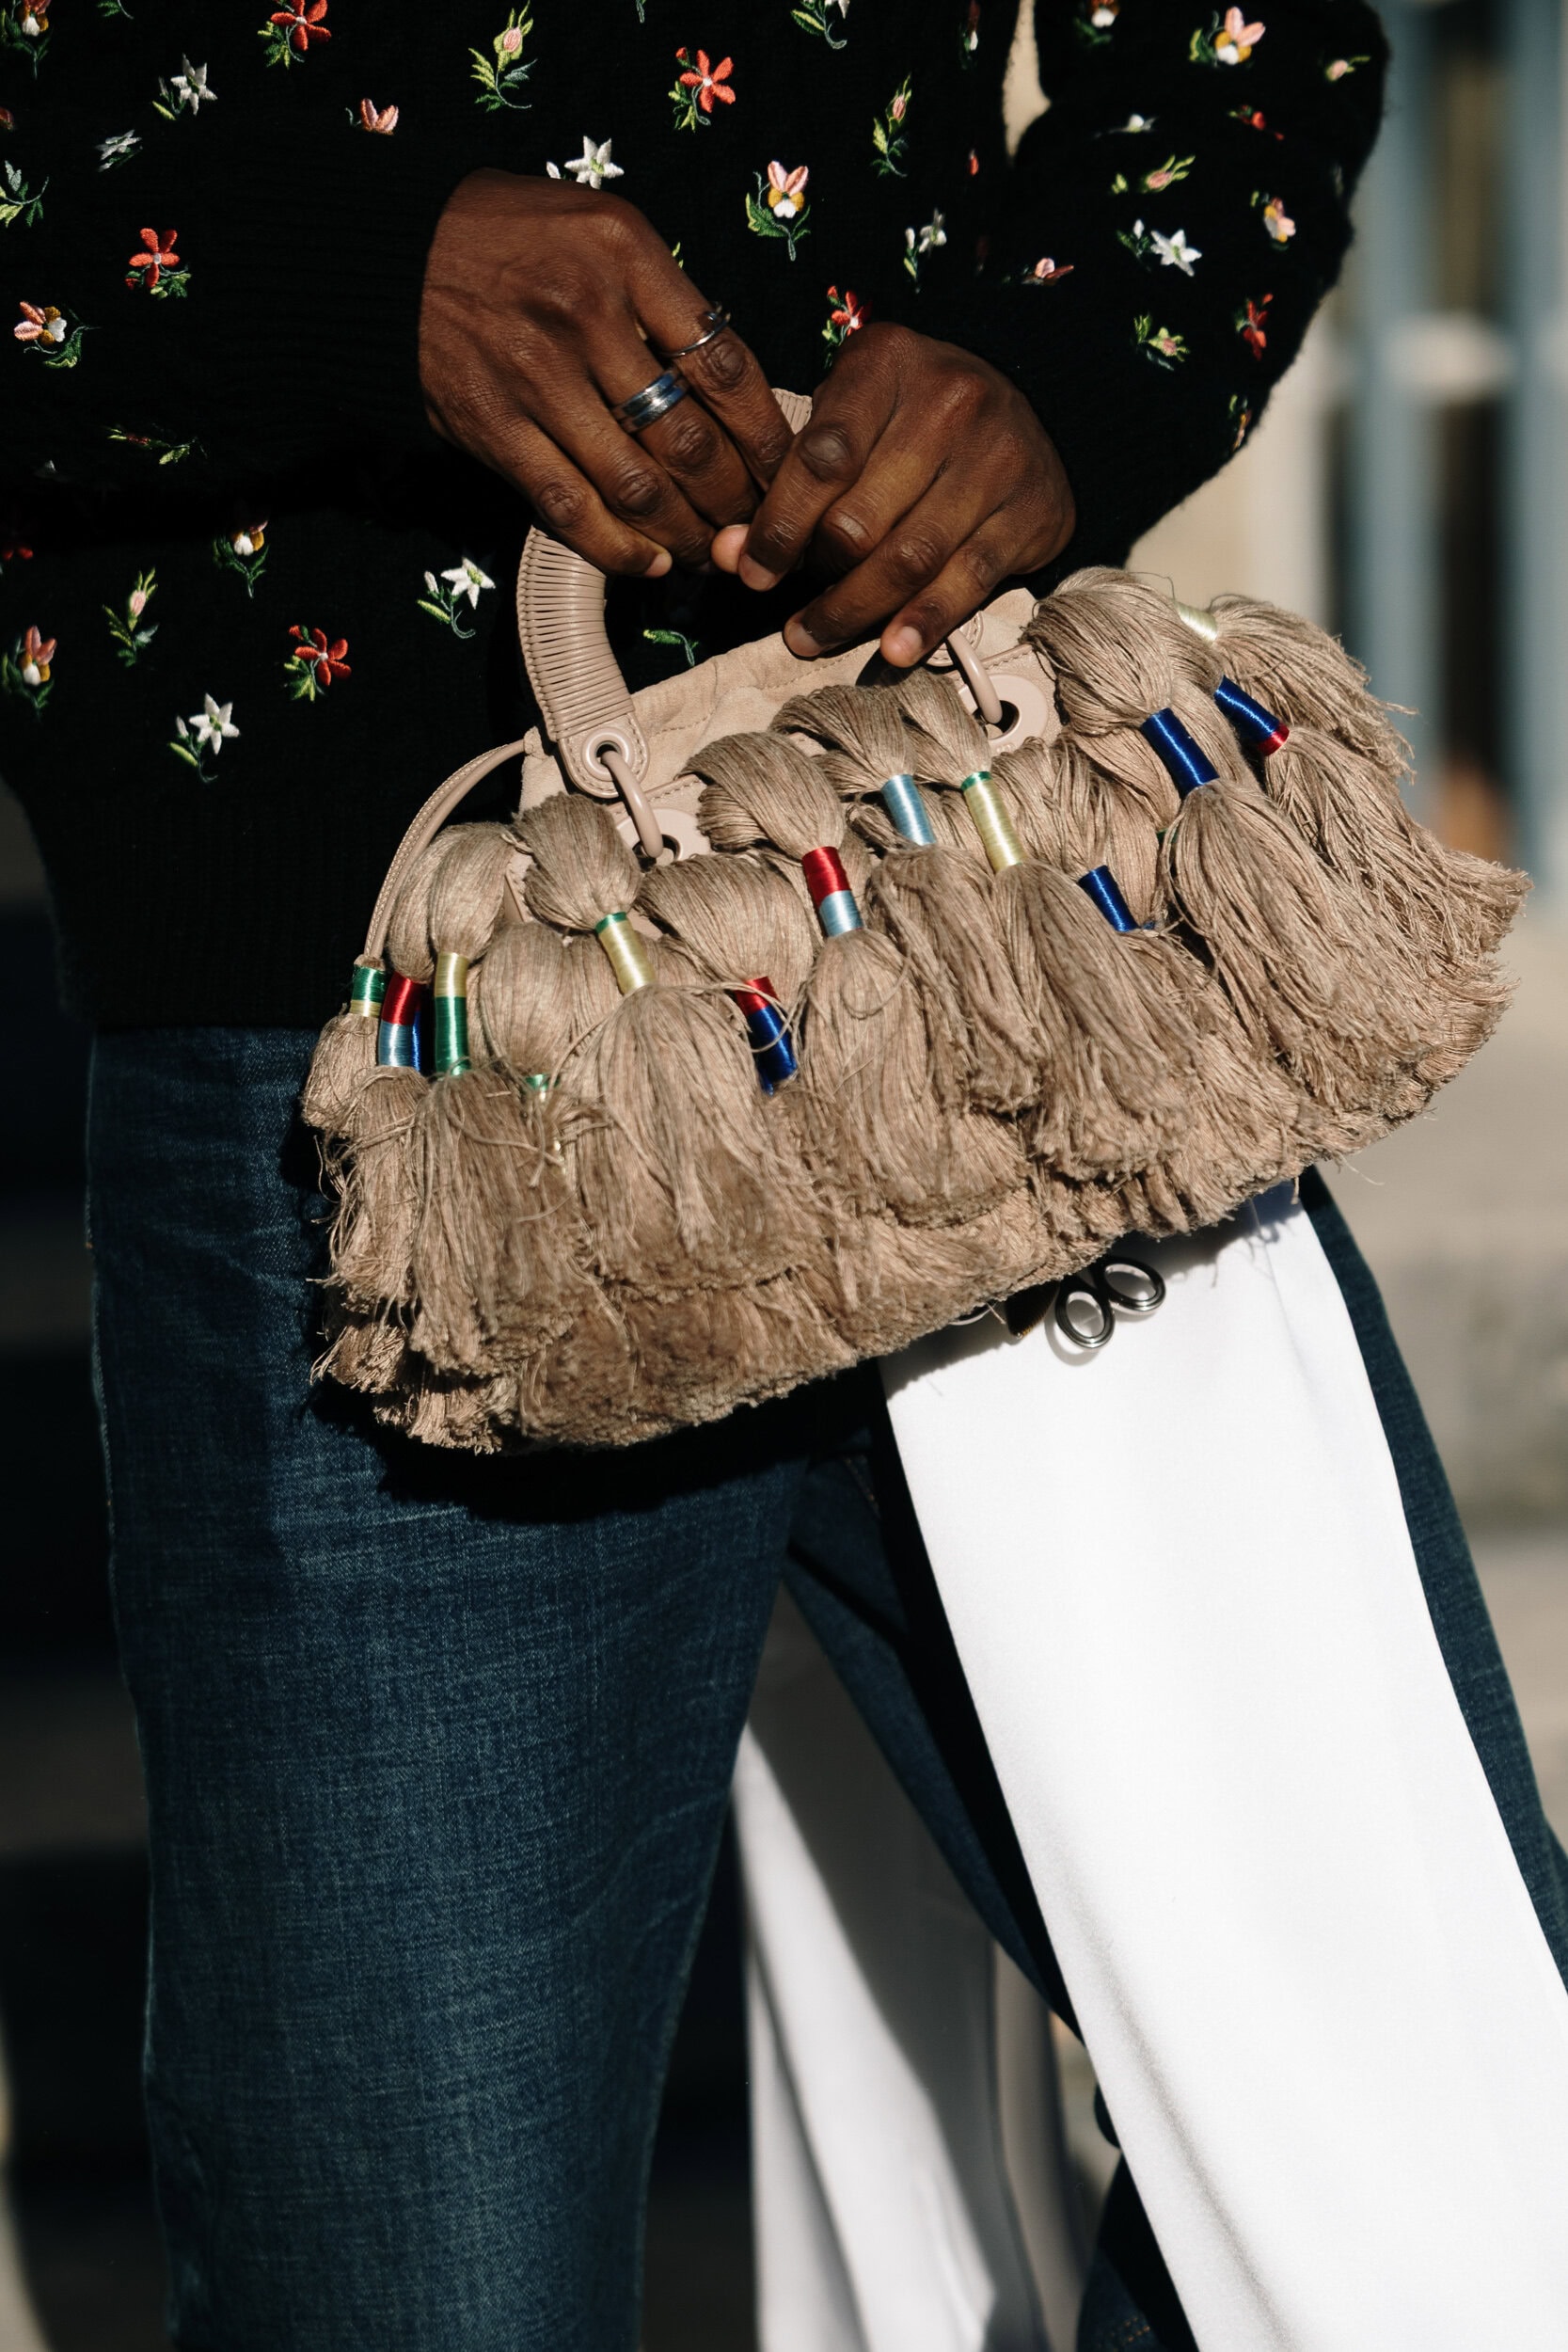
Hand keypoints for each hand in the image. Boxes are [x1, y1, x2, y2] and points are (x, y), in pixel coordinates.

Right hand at [419, 170, 793, 575]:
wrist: (385, 251)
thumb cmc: (510, 240)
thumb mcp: (597, 230)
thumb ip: (662, 298)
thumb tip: (732, 389)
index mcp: (628, 256)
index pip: (726, 365)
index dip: (767, 437)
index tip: (787, 476)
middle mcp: (586, 314)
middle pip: (690, 438)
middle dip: (733, 502)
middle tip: (754, 531)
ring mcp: (536, 375)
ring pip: (636, 485)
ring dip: (683, 535)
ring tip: (708, 555)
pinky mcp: (493, 425)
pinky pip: (569, 507)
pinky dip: (618, 549)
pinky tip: (650, 566)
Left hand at [710, 324, 1074, 665]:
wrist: (1023, 420)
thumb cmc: (911, 422)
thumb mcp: (849, 419)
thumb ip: (790, 480)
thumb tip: (728, 555)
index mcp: (889, 362)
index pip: (821, 459)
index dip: (779, 526)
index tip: (752, 573)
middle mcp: (951, 399)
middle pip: (860, 519)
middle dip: (817, 575)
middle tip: (793, 610)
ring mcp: (1000, 455)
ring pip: (908, 559)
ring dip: (854, 612)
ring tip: (815, 637)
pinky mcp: (1032, 509)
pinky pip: (967, 580)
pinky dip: (925, 622)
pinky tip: (893, 651)